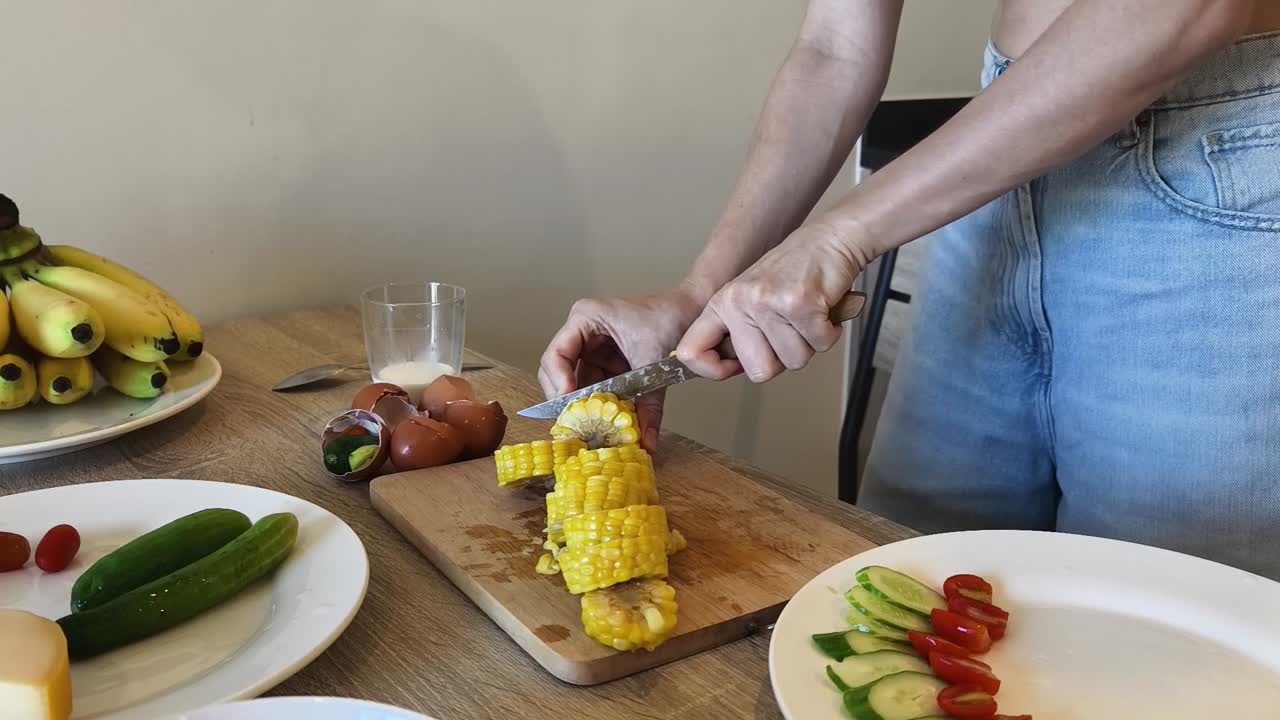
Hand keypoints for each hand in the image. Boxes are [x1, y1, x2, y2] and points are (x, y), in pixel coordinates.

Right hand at [539, 285, 704, 450]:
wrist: (692, 312)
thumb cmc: (671, 320)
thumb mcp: (655, 364)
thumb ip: (650, 407)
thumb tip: (646, 444)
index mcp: (585, 319)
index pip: (556, 354)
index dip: (558, 381)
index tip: (571, 403)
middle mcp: (581, 333)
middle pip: (556, 372)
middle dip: (566, 400)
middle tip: (577, 425)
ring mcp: (591, 350)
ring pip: (573, 385)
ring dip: (582, 407)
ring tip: (589, 430)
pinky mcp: (603, 364)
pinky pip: (593, 389)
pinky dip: (598, 406)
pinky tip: (605, 424)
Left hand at [676, 221, 863, 382]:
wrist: (830, 240)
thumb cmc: (795, 272)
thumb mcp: (751, 298)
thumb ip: (739, 333)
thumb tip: (728, 369)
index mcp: (723, 304)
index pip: (691, 352)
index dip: (714, 370)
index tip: (734, 367)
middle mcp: (740, 302)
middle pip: (759, 371)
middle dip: (783, 358)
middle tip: (791, 328)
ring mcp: (768, 303)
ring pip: (794, 361)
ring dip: (810, 343)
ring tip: (808, 313)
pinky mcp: (800, 304)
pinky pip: (820, 345)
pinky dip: (829, 333)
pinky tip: (823, 309)